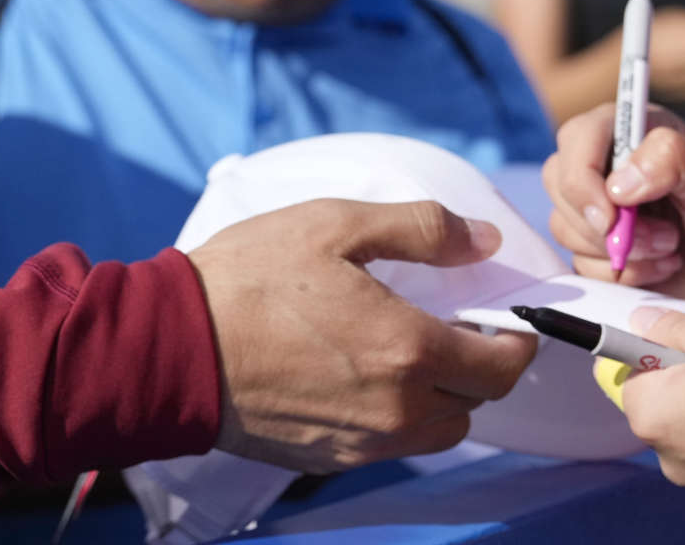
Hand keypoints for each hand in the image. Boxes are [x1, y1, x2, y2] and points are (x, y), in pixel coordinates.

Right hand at [189, 199, 538, 472]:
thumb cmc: (249, 280)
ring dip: (446, 396)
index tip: (507, 315)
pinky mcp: (326, 459)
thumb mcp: (338, 225)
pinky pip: (392, 446)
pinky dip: (403, 417)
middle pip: (476, 402)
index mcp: (409, 352)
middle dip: (482, 364)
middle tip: (462, 325)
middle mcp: (395, 410)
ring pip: (438, 431)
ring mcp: (360, 442)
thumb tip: (483, 240)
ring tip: (419, 350)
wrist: (167, 349)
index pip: (503, 366)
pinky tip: (374, 376)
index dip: (517, 340)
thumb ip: (423, 229)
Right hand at [542, 103, 684, 308]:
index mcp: (644, 132)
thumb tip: (619, 183)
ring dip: (618, 250)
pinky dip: (623, 274)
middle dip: (602, 220)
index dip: (582, 175)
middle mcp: (620, 167)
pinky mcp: (612, 253)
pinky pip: (583, 264)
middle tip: (661, 237)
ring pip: (566, 226)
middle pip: (561, 180)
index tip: (611, 214)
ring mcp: (613, 211)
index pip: (580, 136)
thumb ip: (675, 162)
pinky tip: (665, 269)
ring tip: (672, 249)